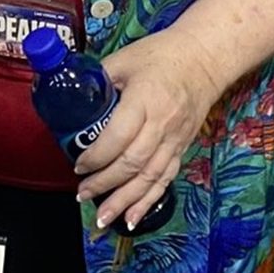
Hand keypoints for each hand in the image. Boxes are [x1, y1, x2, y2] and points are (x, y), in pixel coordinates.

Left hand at [71, 32, 219, 231]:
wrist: (205, 57)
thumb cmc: (161, 54)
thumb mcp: (123, 60)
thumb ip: (97, 80)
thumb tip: (68, 96)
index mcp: (144, 101)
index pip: (118, 137)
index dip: (96, 156)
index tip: (78, 165)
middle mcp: (162, 125)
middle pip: (132, 163)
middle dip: (105, 184)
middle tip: (82, 195)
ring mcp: (175, 139)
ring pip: (150, 178)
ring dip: (125, 201)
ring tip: (104, 218)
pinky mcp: (183, 147)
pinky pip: (166, 179)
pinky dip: (149, 201)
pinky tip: (134, 218)